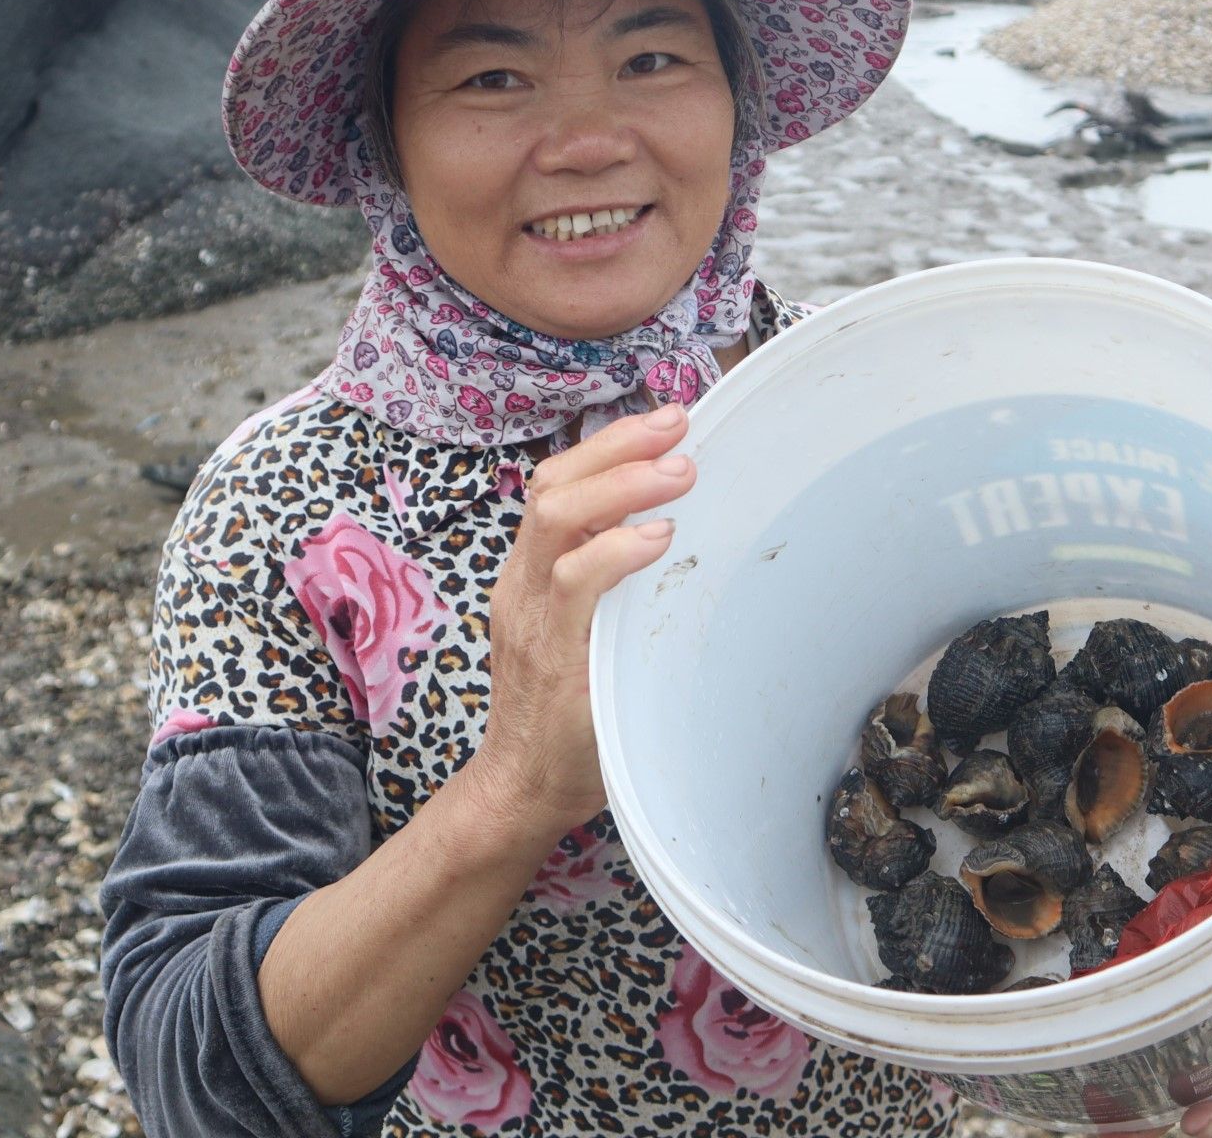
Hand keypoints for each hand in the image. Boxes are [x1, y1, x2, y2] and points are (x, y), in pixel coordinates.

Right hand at [476, 404, 694, 832]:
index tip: (667, 423)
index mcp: (532, 572)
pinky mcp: (550, 650)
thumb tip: (688, 545)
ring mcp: (531, 613)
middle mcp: (524, 581)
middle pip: (553, 482)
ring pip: (558, 514)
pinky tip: (658, 539)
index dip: (609, 445)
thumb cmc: (572, 713)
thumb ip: (618, 589)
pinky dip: (617, 549)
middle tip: (680, 425)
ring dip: (624, 483)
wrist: (523, 787)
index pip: (556, 483)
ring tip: (680, 471)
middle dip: (619, 444)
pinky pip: (574, 580)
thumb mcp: (592, 633)